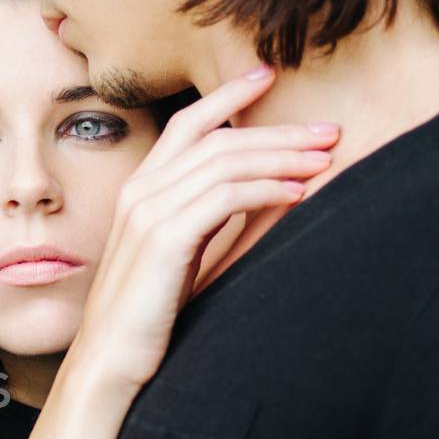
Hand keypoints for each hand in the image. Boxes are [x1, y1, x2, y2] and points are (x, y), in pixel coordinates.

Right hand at [67, 65, 338, 392]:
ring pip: (225, 161)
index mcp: (139, 192)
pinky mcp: (164, 238)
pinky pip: (225, 196)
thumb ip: (206, 222)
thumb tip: (262, 197)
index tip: (269, 77)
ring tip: (325, 160)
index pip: (186, 125)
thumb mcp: (180, 258)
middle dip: (278, 130)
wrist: (110, 362)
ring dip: (283, 155)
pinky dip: (267, 188)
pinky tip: (300, 192)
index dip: (227, 96)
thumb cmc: (146, 317)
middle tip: (329, 131)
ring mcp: (148, 213)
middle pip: (217, 138)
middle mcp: (139, 193)